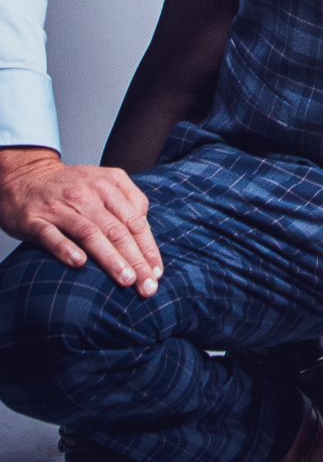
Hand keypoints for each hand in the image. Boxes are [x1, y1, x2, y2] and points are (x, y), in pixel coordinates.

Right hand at [0, 147, 162, 295]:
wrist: (25, 177)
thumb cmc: (72, 186)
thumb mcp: (104, 181)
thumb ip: (129, 200)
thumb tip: (146, 228)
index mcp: (108, 184)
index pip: (134, 220)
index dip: (148, 247)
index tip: (157, 271)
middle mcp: (86, 194)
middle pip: (116, 230)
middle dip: (135, 259)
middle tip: (147, 285)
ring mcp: (59, 206)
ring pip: (89, 233)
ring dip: (110, 258)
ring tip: (125, 279)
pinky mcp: (34, 219)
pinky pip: (51, 235)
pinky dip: (66, 249)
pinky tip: (79, 264)